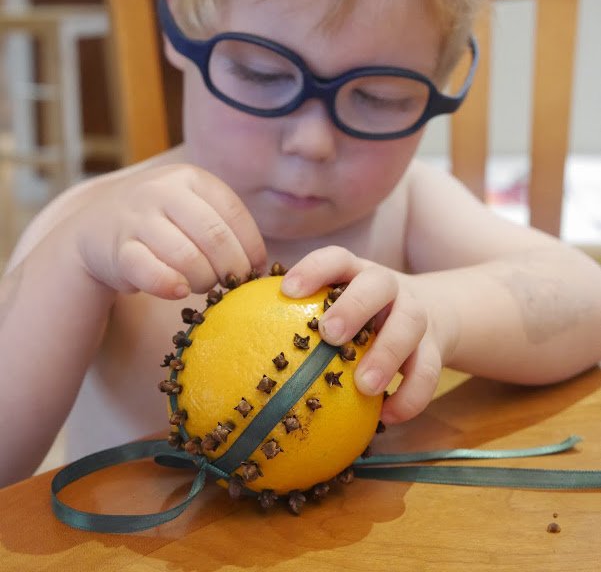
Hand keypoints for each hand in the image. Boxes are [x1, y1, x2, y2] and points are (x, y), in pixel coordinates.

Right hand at [71, 163, 265, 297]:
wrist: (95, 228)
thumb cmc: (160, 223)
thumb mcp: (191, 209)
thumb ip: (223, 225)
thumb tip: (260, 263)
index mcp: (189, 178)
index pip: (234, 213)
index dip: (251, 246)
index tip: (254, 268)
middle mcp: (162, 190)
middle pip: (214, 237)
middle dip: (231, 267)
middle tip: (231, 283)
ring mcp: (137, 217)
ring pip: (186, 256)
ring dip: (203, 280)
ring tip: (204, 285)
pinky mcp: (118, 248)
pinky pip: (151, 271)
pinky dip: (170, 285)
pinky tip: (179, 292)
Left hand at [282, 246, 449, 424]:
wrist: (437, 311)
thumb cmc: (364, 313)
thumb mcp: (340, 302)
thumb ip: (300, 316)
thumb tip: (233, 342)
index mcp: (357, 272)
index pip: (336, 258)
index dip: (314, 269)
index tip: (287, 290)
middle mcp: (389, 287)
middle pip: (378, 283)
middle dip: (354, 306)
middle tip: (329, 334)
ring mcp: (417, 313)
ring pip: (411, 324)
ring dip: (388, 354)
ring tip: (364, 386)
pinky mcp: (437, 346)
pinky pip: (430, 370)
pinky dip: (411, 395)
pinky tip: (387, 417)